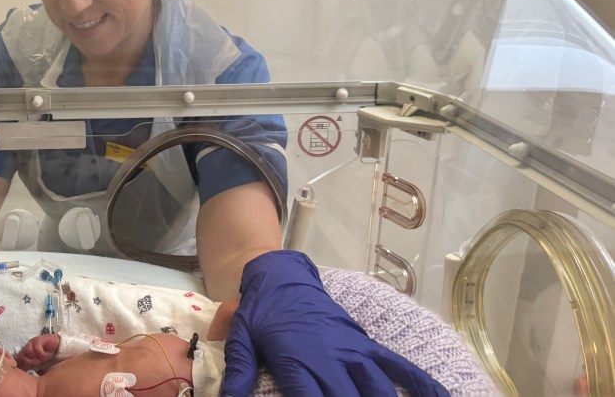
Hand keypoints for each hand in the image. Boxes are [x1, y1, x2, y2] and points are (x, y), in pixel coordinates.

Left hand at [16, 334, 59, 369]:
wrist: (59, 346)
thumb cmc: (48, 355)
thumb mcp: (39, 363)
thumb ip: (32, 366)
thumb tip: (26, 376)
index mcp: (25, 354)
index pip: (18, 360)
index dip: (22, 366)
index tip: (29, 370)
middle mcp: (27, 347)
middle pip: (20, 356)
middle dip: (28, 362)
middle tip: (37, 364)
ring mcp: (32, 343)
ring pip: (27, 352)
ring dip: (35, 358)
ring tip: (42, 360)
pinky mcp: (38, 339)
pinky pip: (36, 348)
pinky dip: (41, 354)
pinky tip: (46, 356)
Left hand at [222, 251, 448, 396]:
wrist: (282, 278)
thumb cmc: (260, 313)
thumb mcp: (242, 342)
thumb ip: (239, 375)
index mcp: (299, 363)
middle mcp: (332, 360)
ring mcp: (355, 352)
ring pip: (380, 392)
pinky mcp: (366, 345)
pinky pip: (400, 366)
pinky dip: (423, 384)